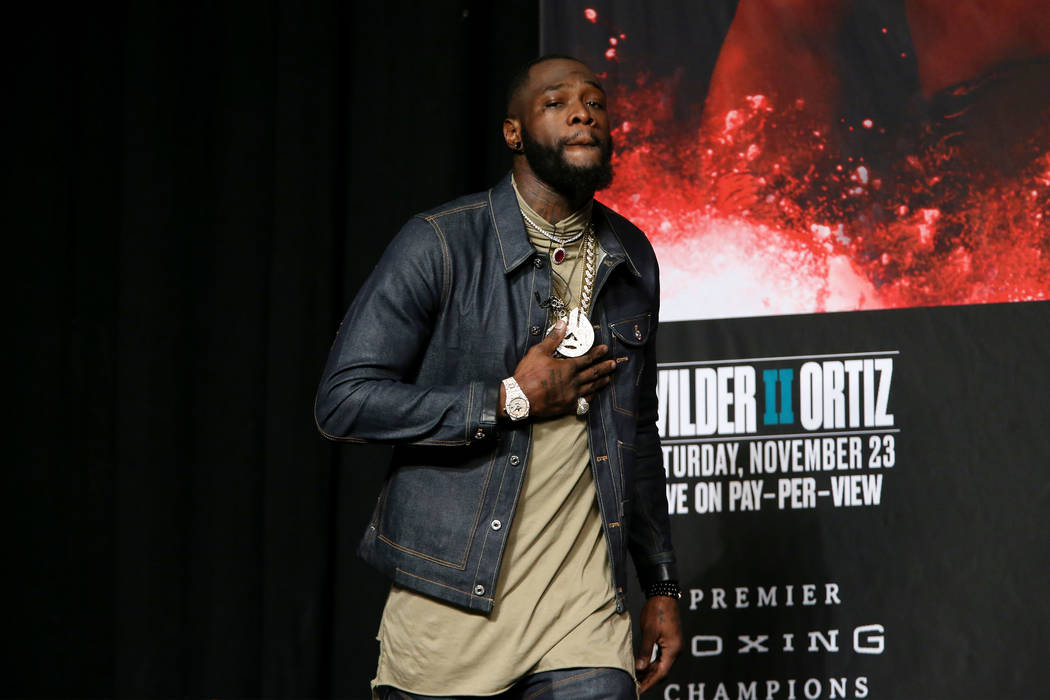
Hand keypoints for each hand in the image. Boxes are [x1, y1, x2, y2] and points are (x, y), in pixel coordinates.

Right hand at [502, 320, 616, 418]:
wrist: (520, 398)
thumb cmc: (528, 374)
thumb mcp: (538, 352)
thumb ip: (553, 338)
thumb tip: (562, 324)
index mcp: (567, 367)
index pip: (587, 359)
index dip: (597, 353)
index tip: (605, 349)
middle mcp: (573, 381)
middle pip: (593, 373)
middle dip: (604, 368)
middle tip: (613, 364)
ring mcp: (571, 395)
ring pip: (591, 387)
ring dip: (600, 382)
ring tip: (608, 378)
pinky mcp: (567, 406)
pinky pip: (583, 401)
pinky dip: (590, 397)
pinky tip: (593, 394)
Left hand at [635, 595, 681, 693]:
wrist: (664, 595)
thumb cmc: (657, 611)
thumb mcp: (649, 632)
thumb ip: (645, 651)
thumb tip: (640, 667)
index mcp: (673, 649)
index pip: (661, 672)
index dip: (650, 682)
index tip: (639, 689)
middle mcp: (676, 650)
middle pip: (662, 670)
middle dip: (649, 679)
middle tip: (635, 686)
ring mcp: (675, 646)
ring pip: (662, 664)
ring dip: (650, 671)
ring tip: (637, 678)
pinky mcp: (671, 641)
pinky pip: (662, 657)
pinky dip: (653, 663)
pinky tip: (643, 666)